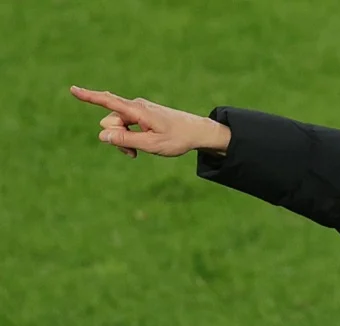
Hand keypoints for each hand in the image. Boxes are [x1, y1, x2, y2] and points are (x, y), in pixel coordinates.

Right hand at [69, 86, 229, 158]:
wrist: (198, 132)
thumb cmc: (177, 138)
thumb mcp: (151, 144)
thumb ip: (125, 140)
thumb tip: (101, 135)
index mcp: (137, 110)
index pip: (108, 102)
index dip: (89, 97)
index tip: (72, 89)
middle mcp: (135, 106)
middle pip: (109, 122)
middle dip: (115, 137)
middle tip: (133, 152)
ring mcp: (138, 110)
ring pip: (116, 127)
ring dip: (123, 140)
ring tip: (138, 152)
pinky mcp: (141, 115)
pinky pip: (125, 126)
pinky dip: (129, 137)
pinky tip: (138, 147)